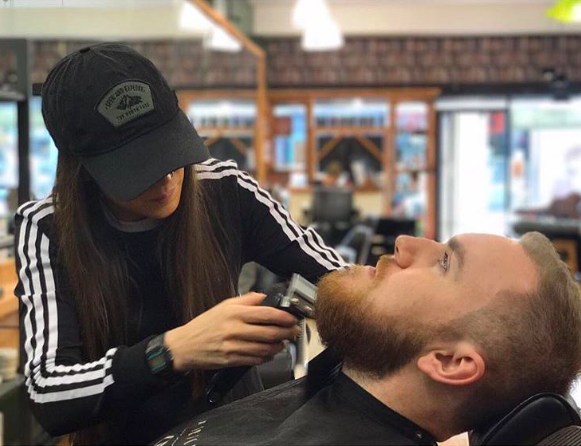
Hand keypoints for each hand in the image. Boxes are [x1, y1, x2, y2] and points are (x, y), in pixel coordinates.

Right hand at [164, 292, 300, 371]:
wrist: (185, 345)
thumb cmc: (205, 324)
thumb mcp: (224, 305)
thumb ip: (247, 300)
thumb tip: (266, 297)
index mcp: (234, 313)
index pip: (266, 313)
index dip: (283, 317)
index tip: (292, 318)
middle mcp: (234, 329)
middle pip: (269, 332)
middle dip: (287, 333)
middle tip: (294, 331)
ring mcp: (233, 346)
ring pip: (265, 348)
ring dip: (279, 346)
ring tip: (283, 342)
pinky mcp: (232, 360)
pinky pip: (255, 360)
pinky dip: (267, 357)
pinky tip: (270, 352)